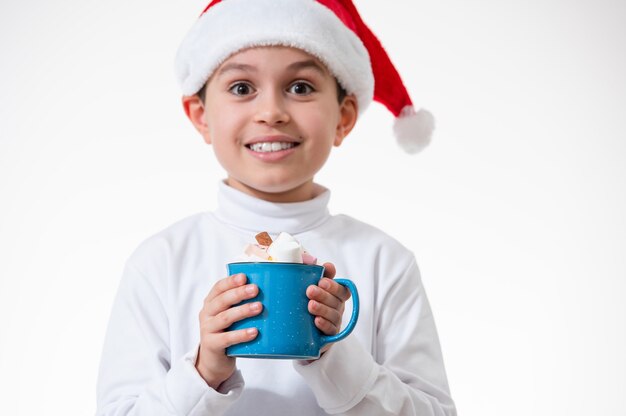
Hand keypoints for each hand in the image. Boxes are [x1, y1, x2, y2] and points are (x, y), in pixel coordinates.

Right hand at [196, 273, 261, 388]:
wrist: (214, 361)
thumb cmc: (228, 332)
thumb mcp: (232, 316)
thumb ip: (243, 304)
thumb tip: (273, 292)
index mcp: (211, 303)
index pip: (219, 287)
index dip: (230, 281)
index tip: (244, 277)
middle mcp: (207, 314)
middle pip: (222, 300)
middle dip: (239, 293)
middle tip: (255, 289)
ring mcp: (207, 330)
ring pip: (225, 318)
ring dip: (243, 311)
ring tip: (259, 307)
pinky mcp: (212, 345)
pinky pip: (227, 339)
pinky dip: (241, 334)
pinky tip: (254, 332)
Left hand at [306, 262, 350, 354]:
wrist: (302, 331)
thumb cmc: (305, 302)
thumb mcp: (306, 286)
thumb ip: (309, 272)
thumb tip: (309, 259)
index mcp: (335, 294)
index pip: (341, 288)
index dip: (333, 284)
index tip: (322, 279)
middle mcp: (337, 307)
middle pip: (337, 300)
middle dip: (324, 294)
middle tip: (310, 290)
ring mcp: (334, 321)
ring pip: (334, 314)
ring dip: (323, 309)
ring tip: (310, 305)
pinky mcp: (329, 335)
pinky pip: (331, 330)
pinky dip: (324, 324)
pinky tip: (316, 320)